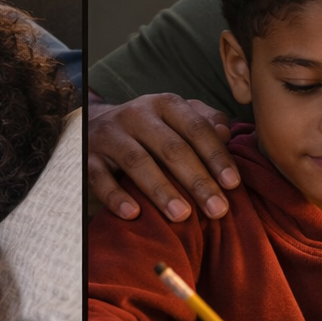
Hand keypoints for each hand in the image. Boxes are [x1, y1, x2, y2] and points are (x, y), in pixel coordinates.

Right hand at [87, 93, 236, 220]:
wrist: (93, 126)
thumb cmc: (150, 129)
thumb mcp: (178, 118)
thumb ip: (206, 123)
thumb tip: (226, 134)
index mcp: (164, 104)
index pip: (196, 128)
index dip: (216, 156)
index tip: (233, 185)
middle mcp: (136, 115)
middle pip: (171, 147)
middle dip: (197, 180)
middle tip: (217, 209)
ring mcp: (109, 136)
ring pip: (137, 162)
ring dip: (161, 190)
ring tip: (182, 215)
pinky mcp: (87, 158)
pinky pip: (100, 178)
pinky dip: (116, 197)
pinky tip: (133, 214)